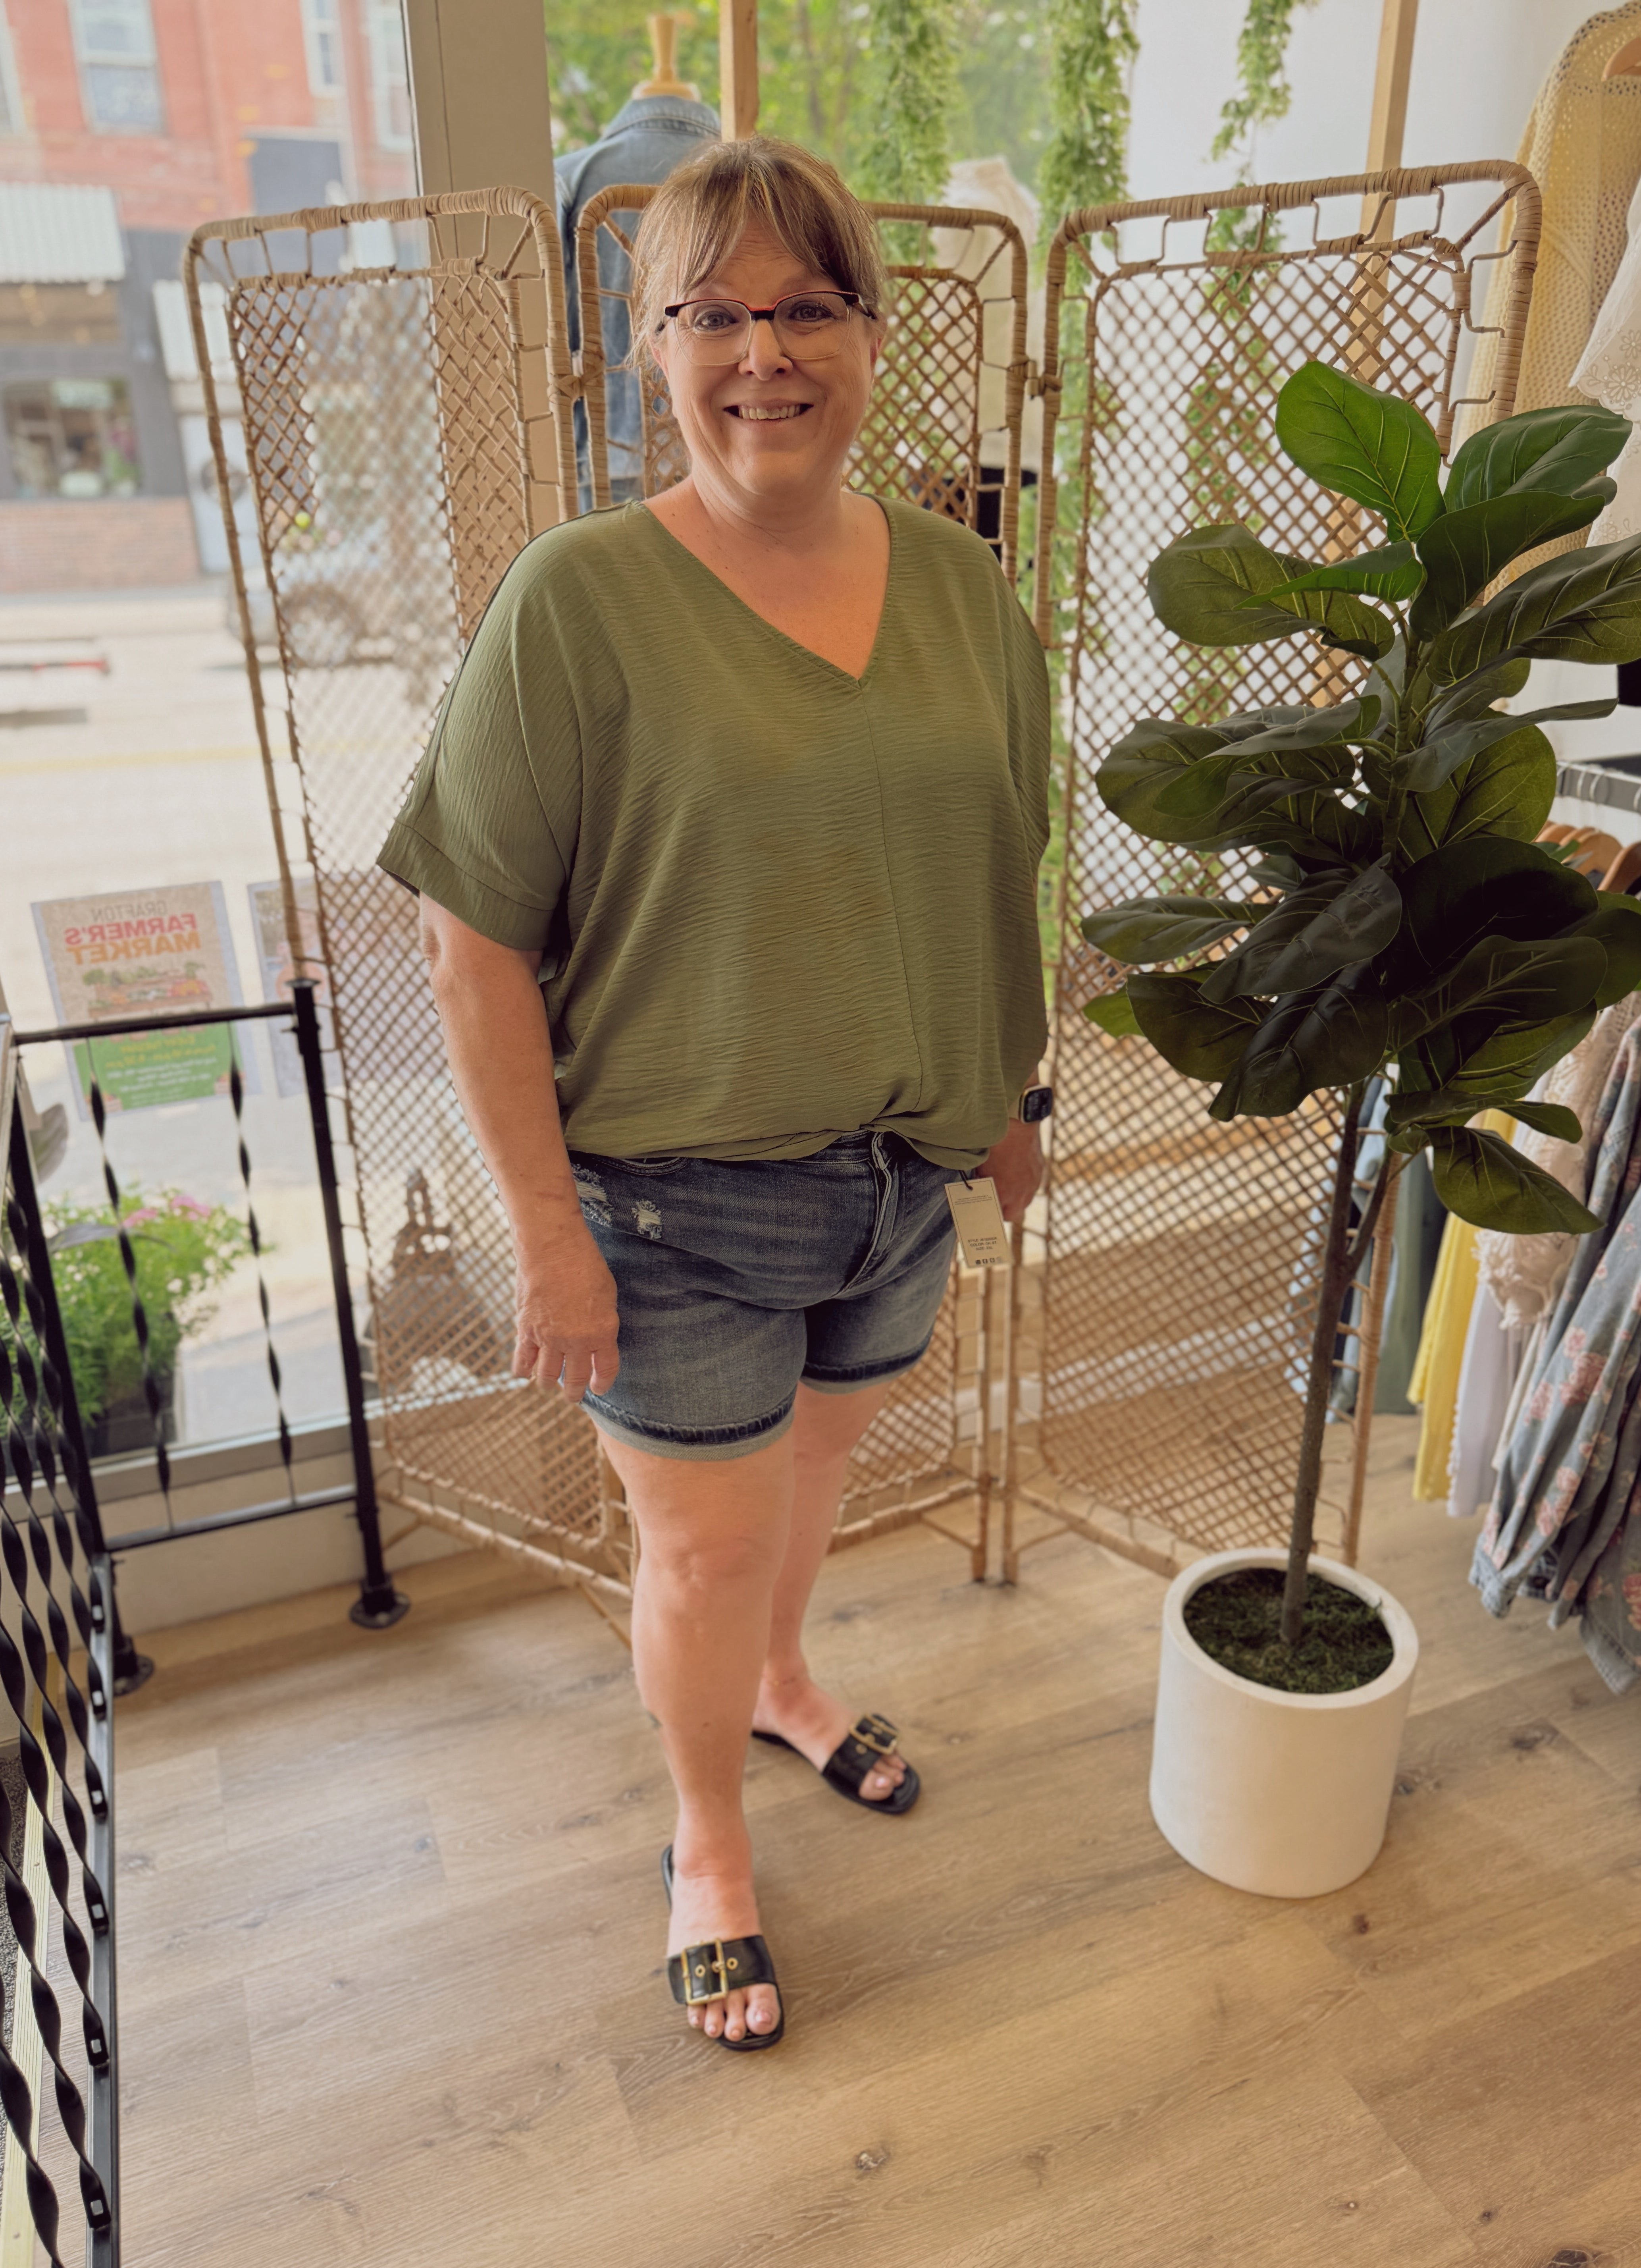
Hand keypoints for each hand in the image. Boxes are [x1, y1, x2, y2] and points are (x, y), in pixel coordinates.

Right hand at [512, 1226, 620, 1400]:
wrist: (553, 1248)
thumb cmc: (585, 1265)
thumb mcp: (607, 1295)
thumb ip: (602, 1323)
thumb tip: (597, 1340)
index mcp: (602, 1332)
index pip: (605, 1370)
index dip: (602, 1384)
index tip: (598, 1389)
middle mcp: (576, 1341)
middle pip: (575, 1379)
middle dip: (574, 1392)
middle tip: (572, 1396)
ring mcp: (549, 1338)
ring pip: (547, 1376)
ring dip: (548, 1384)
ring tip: (549, 1385)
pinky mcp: (526, 1330)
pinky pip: (522, 1361)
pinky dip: (523, 1371)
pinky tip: (525, 1373)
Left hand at [979, 1118, 1044, 1223]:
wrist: (1017, 1126)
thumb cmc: (995, 1146)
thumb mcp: (982, 1168)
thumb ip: (984, 1184)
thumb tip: (980, 1191)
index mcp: (1005, 1195)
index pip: (1002, 1216)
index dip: (995, 1213)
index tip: (989, 1207)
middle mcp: (1022, 1193)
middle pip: (1015, 1213)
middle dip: (1006, 1209)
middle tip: (997, 1200)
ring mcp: (1033, 1183)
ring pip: (1026, 1200)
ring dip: (1017, 1197)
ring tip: (1008, 1186)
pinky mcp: (1040, 1171)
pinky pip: (1033, 1185)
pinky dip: (1025, 1183)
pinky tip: (1017, 1173)